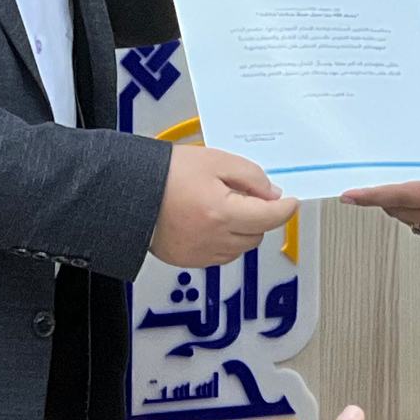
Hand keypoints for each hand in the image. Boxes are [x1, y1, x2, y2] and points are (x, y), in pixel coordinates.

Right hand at [152, 143, 298, 268]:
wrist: (129, 191)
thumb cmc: (163, 175)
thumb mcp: (214, 160)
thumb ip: (249, 175)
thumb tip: (270, 192)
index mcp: (222, 213)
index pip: (270, 217)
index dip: (285, 208)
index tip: (290, 202)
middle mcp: (213, 238)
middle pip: (258, 234)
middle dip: (260, 216)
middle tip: (248, 195)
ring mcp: (201, 253)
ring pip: (241, 248)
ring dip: (244, 230)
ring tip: (225, 206)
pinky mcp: (189, 260)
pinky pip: (221, 255)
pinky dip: (225, 241)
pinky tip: (212, 222)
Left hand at [341, 132, 419, 243]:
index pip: (405, 198)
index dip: (374, 196)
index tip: (352, 196)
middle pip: (405, 212)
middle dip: (382, 201)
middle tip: (362, 188)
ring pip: (416, 220)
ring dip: (399, 207)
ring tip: (385, 190)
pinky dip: (417, 212)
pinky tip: (416, 197)